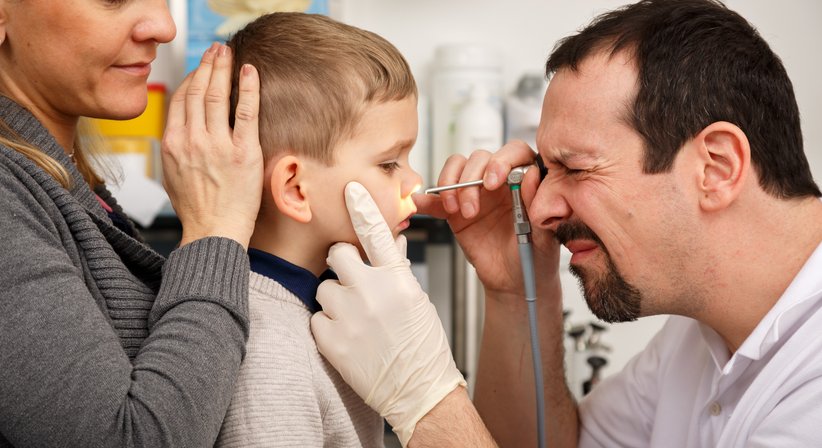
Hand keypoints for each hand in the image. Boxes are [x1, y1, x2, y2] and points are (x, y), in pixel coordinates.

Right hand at [161, 43, 262, 247]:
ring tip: (228, 53)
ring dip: (223, 69)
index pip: (180, 99)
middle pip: (198, 91)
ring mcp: (217, 145)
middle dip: (207, 65)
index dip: (191, 78)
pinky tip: (250, 71)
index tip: (201, 68)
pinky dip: (248, 88)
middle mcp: (191, 140)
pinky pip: (246, 112)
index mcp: (172, 143)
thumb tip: (177, 130)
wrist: (213, 232)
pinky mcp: (243, 152)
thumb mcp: (171, 175)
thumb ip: (173, 148)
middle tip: (216, 50)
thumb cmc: (196, 209)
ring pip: (217, 96)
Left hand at [311, 182, 465, 446]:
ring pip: (324, 288)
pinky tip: (349, 337)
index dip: (362, 207)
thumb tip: (389, 240)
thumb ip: (396, 269)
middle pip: (337, 254)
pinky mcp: (331, 341)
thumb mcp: (417, 299)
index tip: (351, 188)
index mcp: (398, 280)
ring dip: (336, 299)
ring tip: (356, 319)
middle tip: (353, 281)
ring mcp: (349, 317)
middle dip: (342, 264)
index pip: (376, 232)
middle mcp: (372, 293)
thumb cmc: (422, 347)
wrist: (419, 392)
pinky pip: (317, 318)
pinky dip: (328, 325)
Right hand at [414, 140, 559, 299]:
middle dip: (471, 180)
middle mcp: (499, 180)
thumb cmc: (533, 255)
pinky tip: (418, 203)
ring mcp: (476, 193)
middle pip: (480, 158)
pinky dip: (426, 200)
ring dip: (451, 185)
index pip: (513, 153)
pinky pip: (438, 199)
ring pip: (458, 168)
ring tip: (456, 211)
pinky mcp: (456, 210)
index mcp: (524, 180)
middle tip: (471, 209)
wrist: (514, 280)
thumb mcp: (543, 233)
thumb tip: (530, 173)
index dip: (500, 161)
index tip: (492, 182)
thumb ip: (537, 203)